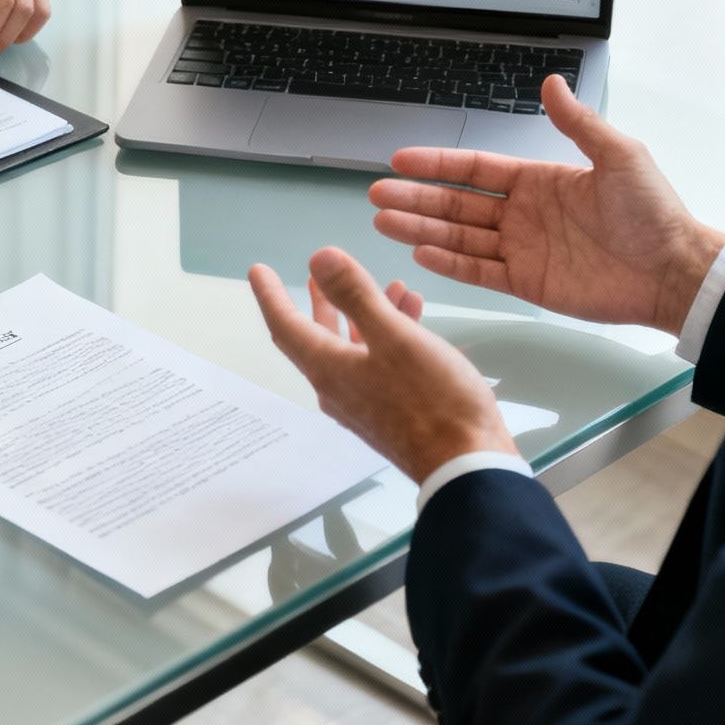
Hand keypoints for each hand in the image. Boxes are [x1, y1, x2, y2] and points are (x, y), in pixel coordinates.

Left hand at [251, 248, 515, 482]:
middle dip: (320, 302)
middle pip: (318, 337)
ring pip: (355, 348)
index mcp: (329, 370)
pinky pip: (380, 364)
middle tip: (319, 275)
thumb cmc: (433, 400)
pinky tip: (416, 319)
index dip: (270, 294)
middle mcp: (338, 389)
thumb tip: (319, 258)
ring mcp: (365, 404)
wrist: (466, 466)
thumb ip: (357, 295)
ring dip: (367, 315)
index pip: (285, 326)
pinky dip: (390, 337)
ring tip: (392, 287)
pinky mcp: (392, 413)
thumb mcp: (395, 337)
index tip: (258, 270)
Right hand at [369, 75, 724, 333]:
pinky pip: (479, 272)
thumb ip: (579, 123)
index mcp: (540, 180)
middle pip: (456, 204)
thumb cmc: (653, 212)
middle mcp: (524, 214)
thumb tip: (552, 83)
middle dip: (415, 199)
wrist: (674, 271)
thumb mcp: (619, 155)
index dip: (437, 165)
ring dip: (421, 229)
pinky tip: (421, 253)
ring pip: (459, 237)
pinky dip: (449, 264)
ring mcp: (523, 249)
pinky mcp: (529, 283)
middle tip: (377, 194)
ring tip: (384, 222)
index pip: (475, 169)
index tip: (401, 160)